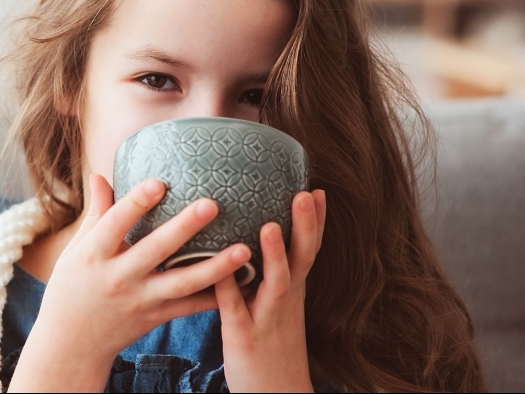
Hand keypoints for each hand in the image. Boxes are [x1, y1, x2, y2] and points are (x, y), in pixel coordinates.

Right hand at [8, 174, 252, 392]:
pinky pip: (190, 307)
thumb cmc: (72, 287)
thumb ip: (96, 213)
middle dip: (184, 228)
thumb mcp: (76, 250)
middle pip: (155, 250)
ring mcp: (140, 300)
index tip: (159, 182)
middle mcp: (118, 277)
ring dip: (215, 267)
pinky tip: (244, 283)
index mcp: (94, 255)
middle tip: (211, 205)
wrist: (73, 342)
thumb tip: (101, 175)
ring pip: (182, 283)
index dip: (136, 203)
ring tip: (243, 249)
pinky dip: (216, 296)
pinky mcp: (156, 316)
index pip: (115, 224)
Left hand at [214, 189, 326, 392]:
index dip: (315, 222)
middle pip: (302, 259)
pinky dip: (229, 288)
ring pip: (275, 283)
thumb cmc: (271, 347)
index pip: (308, 250)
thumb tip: (252, 240)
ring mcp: (266, 318)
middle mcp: (285, 301)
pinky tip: (220, 269)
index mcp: (292, 291)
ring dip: (275, 255)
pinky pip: (234, 309)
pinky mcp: (243, 336)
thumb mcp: (277, 308)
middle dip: (306, 226)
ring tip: (271, 225)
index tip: (316, 189)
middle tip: (305, 193)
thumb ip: (268, 276)